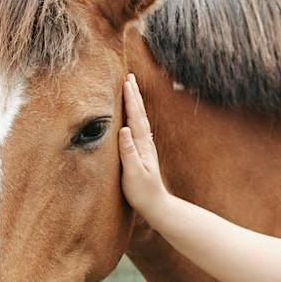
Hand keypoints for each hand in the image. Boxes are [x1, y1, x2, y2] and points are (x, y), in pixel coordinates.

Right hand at [118, 74, 172, 222]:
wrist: (156, 205)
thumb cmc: (142, 192)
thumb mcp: (133, 173)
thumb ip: (128, 152)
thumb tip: (124, 129)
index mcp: (142, 145)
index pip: (135, 117)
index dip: (130, 99)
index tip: (126, 82)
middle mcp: (146, 143)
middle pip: (139, 114)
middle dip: (134, 95)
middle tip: (129, 77)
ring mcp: (146, 147)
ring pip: (140, 120)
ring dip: (135, 103)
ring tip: (131, 89)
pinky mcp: (143, 153)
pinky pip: (138, 128)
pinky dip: (135, 117)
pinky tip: (133, 116)